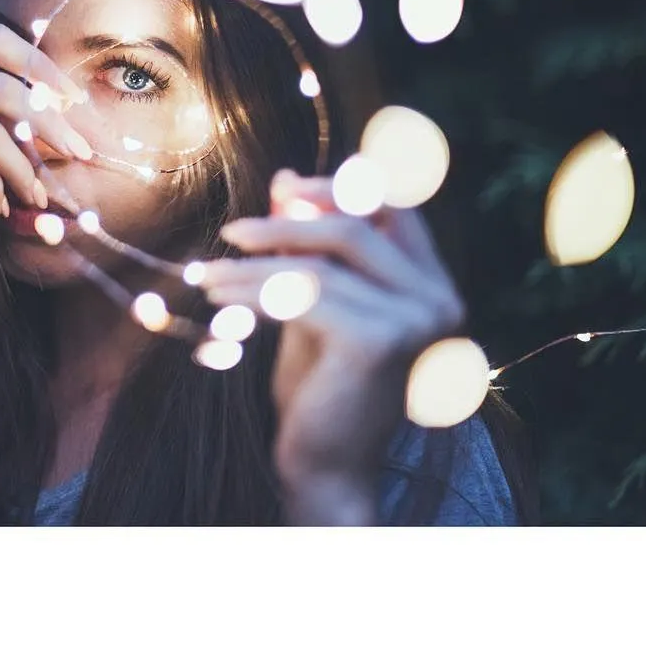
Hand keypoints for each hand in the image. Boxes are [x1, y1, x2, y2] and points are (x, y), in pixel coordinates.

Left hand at [200, 170, 464, 522]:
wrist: (325, 469)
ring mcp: (416, 319)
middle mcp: (438, 299)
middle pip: (356, 226)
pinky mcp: (380, 339)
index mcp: (433, 285)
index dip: (340, 189)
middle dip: (286, 222)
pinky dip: (253, 292)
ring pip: (320, 264)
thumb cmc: (320, 385)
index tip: (284, 188)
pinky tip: (219, 299)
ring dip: (253, 264)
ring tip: (207, 274)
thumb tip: (286, 178)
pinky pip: (303, 295)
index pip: (396, 208)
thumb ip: (308, 245)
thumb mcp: (316, 301)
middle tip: (233, 232)